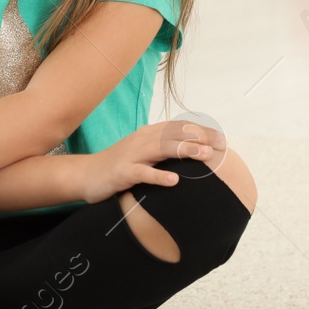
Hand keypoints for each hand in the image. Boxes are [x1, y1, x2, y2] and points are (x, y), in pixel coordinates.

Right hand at [79, 119, 227, 204]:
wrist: (85, 175)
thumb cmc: (119, 166)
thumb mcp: (143, 154)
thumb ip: (164, 150)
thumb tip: (193, 152)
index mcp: (148, 134)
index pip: (179, 128)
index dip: (201, 131)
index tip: (222, 140)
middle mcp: (142, 140)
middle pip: (174, 134)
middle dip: (199, 138)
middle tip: (221, 146)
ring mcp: (131, 155)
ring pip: (161, 148)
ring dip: (184, 150)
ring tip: (204, 154)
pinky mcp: (122, 172)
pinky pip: (142, 173)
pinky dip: (158, 176)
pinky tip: (173, 180)